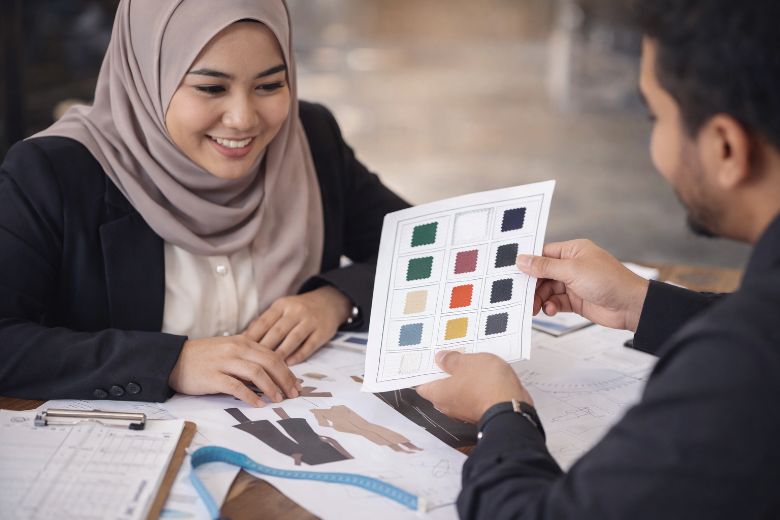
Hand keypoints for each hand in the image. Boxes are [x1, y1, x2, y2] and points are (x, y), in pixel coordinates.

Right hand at [168, 335, 299, 406]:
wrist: (173, 359)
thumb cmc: (203, 357)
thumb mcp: (229, 350)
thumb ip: (248, 357)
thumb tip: (270, 374)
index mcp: (243, 342)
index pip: (272, 355)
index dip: (287, 371)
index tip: (296, 384)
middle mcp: (236, 349)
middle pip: (269, 362)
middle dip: (285, 379)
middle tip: (293, 394)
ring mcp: (224, 362)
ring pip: (257, 373)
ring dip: (271, 388)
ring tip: (279, 399)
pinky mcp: (213, 376)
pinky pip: (237, 387)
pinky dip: (250, 396)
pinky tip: (259, 404)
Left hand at [242, 285, 351, 364]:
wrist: (329, 302)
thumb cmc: (299, 309)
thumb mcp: (282, 308)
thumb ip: (265, 322)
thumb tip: (243, 338)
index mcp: (282, 305)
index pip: (264, 322)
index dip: (251, 337)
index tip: (240, 351)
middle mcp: (296, 311)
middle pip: (277, 332)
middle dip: (263, 349)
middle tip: (251, 364)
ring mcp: (310, 321)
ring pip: (292, 339)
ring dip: (280, 354)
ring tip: (268, 369)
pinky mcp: (322, 332)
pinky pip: (308, 346)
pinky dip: (298, 356)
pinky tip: (288, 365)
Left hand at [416, 351, 532, 423]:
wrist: (512, 408)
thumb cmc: (485, 385)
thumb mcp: (467, 362)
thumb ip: (452, 360)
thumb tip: (440, 358)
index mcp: (438, 394)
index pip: (422, 385)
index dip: (424, 371)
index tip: (428, 359)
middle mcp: (448, 405)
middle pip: (441, 387)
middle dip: (445, 371)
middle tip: (449, 353)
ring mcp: (465, 409)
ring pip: (459, 390)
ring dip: (463, 377)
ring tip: (468, 358)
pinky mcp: (481, 409)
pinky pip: (474, 394)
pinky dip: (476, 384)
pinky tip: (483, 371)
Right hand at [516, 239, 649, 331]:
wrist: (631, 306)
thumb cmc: (609, 281)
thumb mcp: (572, 270)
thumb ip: (545, 266)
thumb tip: (522, 259)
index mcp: (572, 251)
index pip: (543, 254)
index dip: (528, 263)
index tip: (513, 272)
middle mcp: (572, 265)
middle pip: (542, 274)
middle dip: (532, 285)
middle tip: (522, 296)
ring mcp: (574, 283)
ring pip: (547, 290)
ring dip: (540, 298)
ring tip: (535, 308)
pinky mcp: (576, 300)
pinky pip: (555, 302)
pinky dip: (550, 306)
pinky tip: (551, 310)